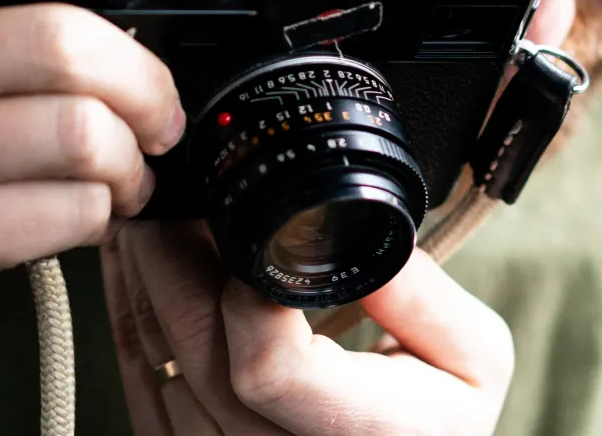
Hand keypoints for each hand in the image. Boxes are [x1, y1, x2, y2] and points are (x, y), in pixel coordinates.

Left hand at [103, 222, 513, 435]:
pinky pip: (139, 390)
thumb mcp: (473, 355)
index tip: (242, 229)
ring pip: (154, 366)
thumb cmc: (438, 424)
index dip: (241, 289)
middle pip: (193, 355)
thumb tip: (344, 221)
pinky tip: (131, 269)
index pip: (266, 366)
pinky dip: (128, 320)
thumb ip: (419, 292)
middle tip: (170, 189)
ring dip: (138, 280)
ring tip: (145, 214)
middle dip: (169, 256)